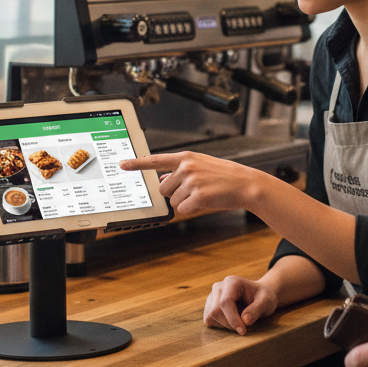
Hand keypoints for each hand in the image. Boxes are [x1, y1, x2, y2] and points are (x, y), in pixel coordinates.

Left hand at [120, 151, 259, 216]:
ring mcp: (191, 182)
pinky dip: (193, 208)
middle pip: (163, 188)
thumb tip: (161, 180)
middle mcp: (186, 167)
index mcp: (185, 157)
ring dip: (185, 201)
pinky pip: (183, 209)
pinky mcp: (197, 196)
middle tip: (193, 189)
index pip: (155, 160)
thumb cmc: (224, 175)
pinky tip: (207, 200)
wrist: (245, 184)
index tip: (122, 164)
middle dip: (174, 192)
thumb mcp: (201, 166)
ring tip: (204, 193)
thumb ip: (180, 170)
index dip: (137, 164)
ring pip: (173, 200)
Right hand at [204, 275, 277, 335]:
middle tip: (245, 326)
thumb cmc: (263, 297)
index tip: (243, 331)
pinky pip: (209, 319)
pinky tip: (231, 320)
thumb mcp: (267, 302)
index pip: (225, 302)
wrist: (258, 295)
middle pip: (216, 310)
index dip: (232, 319)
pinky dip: (220, 325)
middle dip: (230, 323)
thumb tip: (245, 320)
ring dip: (226, 325)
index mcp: (232, 282)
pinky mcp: (209, 305)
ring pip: (211, 316)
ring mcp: (212, 296)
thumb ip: (257, 310)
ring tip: (239, 320)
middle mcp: (219, 287)